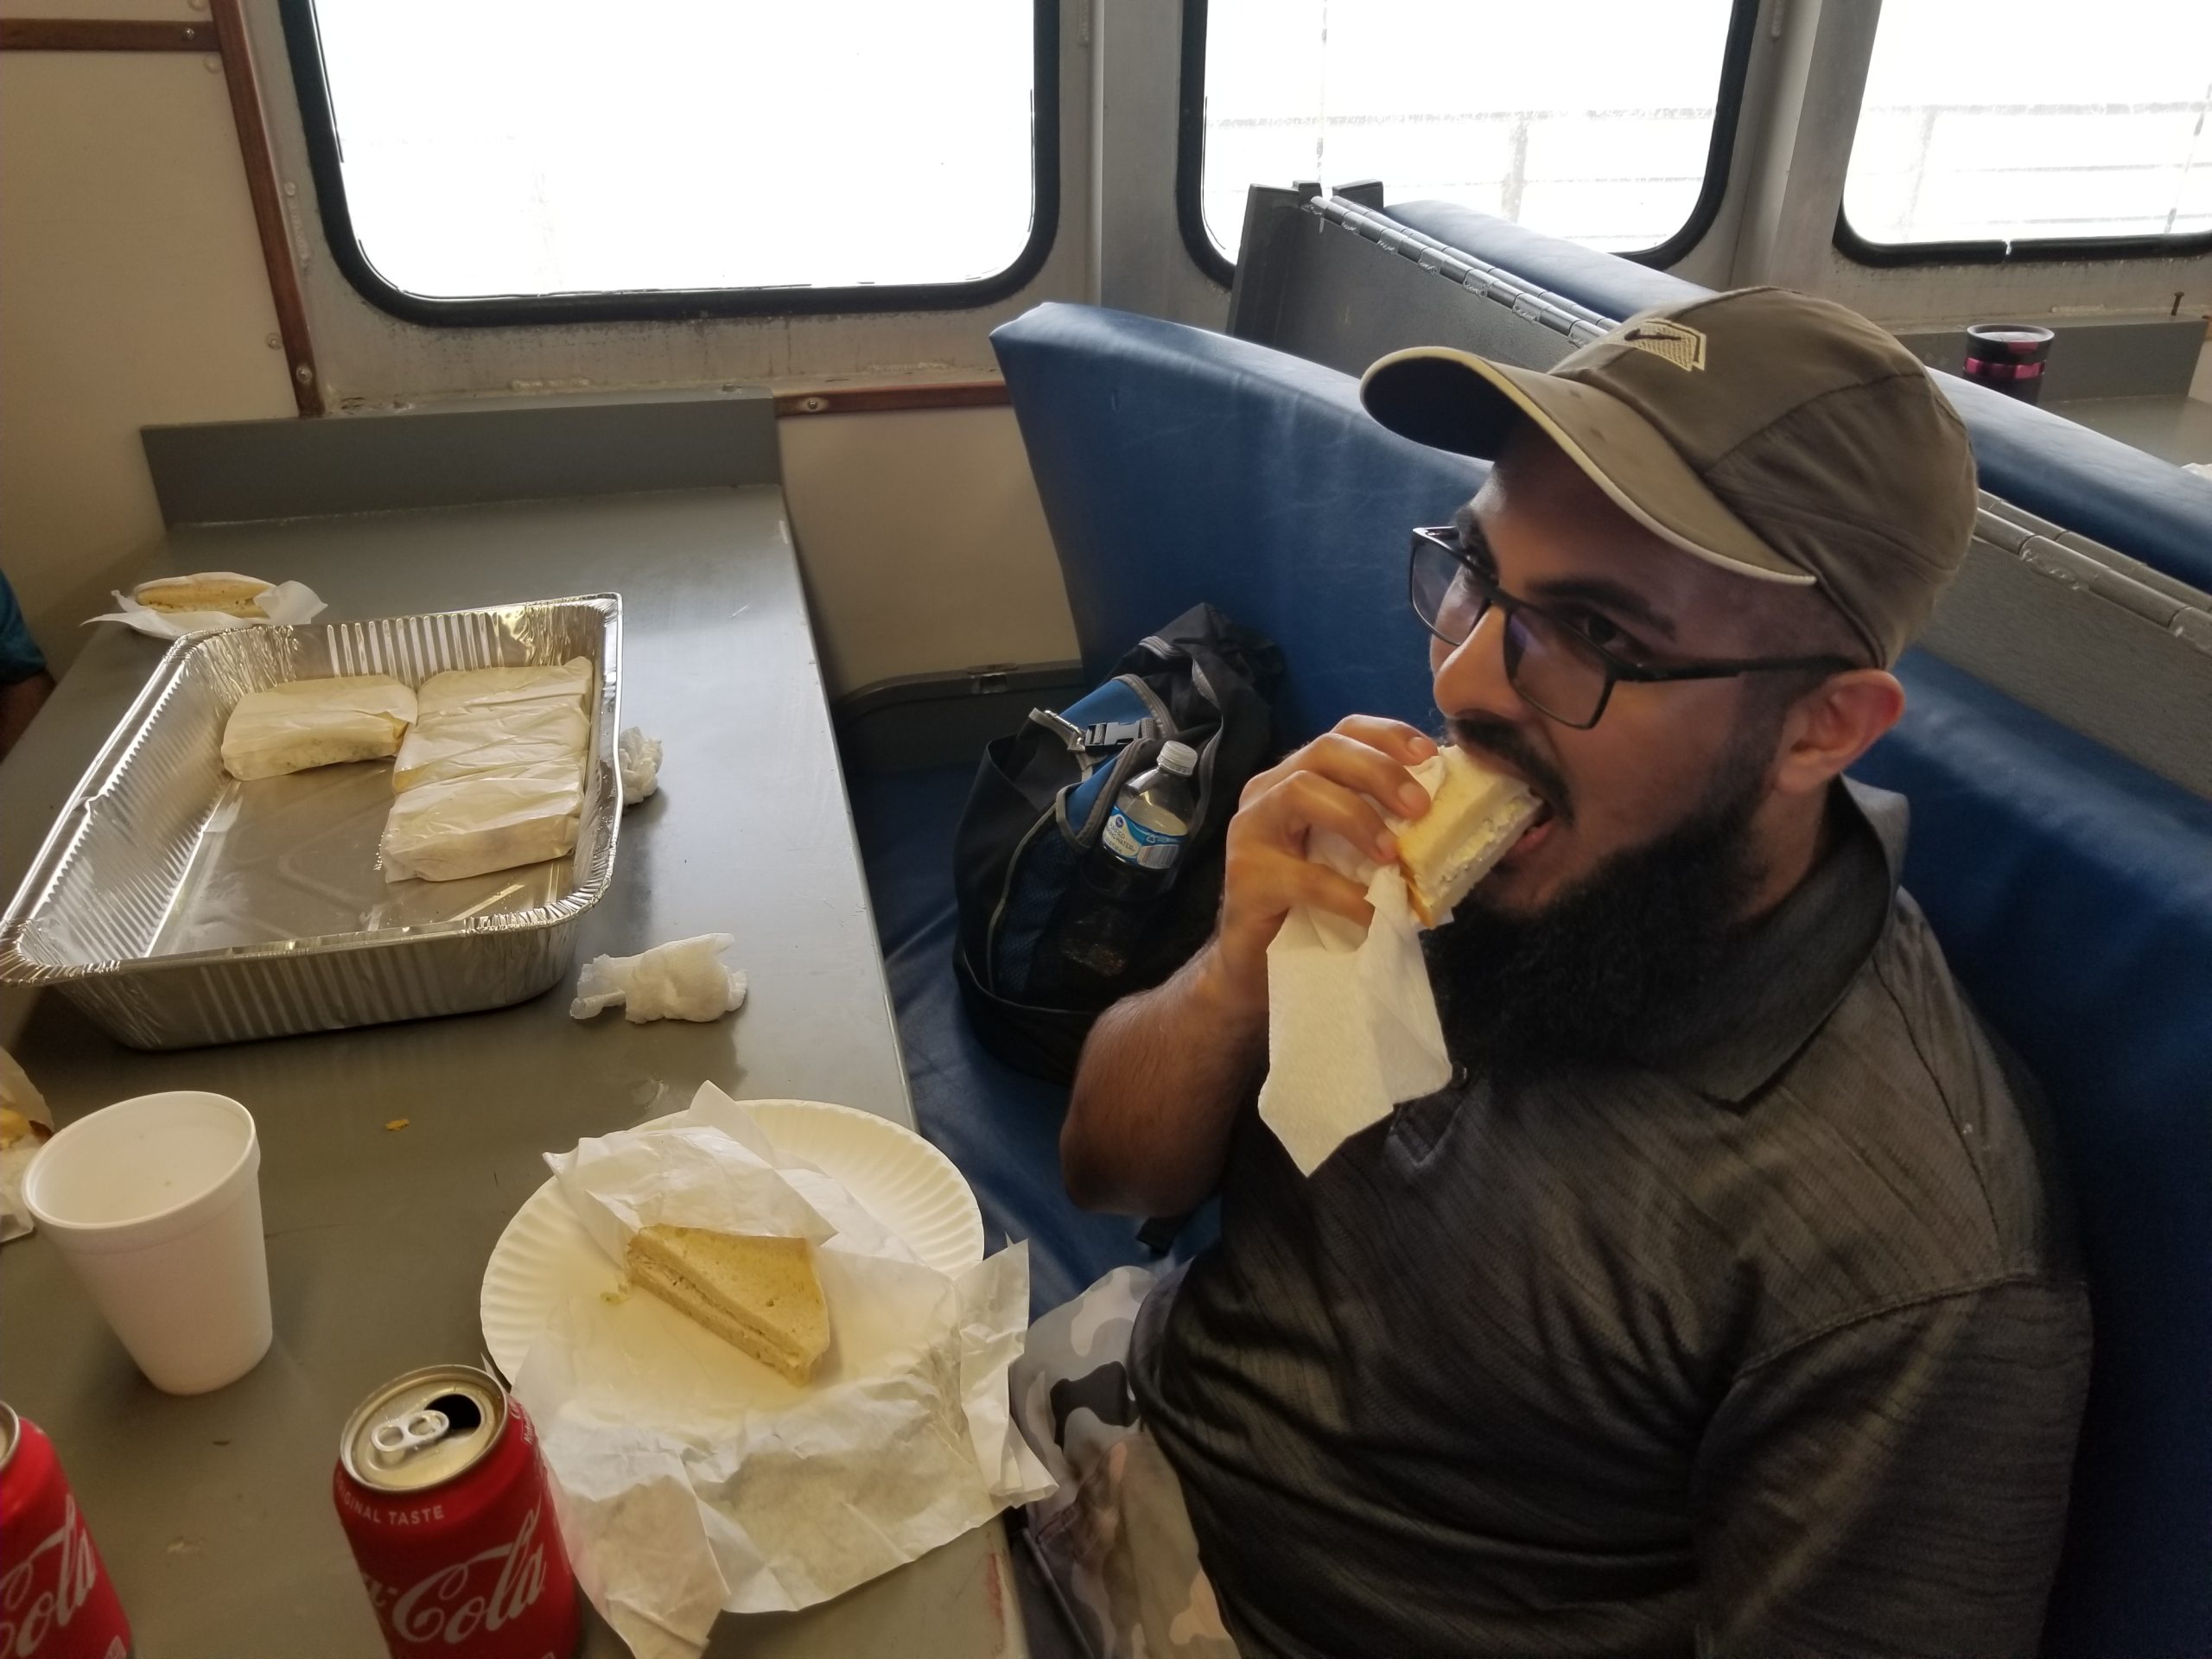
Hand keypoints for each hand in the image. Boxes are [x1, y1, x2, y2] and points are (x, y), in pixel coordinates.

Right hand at [1204, 715, 1436, 1016]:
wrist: (1257, 963)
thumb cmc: (1314, 903)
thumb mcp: (1352, 855)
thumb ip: (1384, 828)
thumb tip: (1451, 817)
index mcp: (1300, 777)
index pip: (1343, 732)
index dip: (1388, 735)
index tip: (1431, 755)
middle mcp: (1269, 792)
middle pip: (1324, 750)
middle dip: (1379, 771)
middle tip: (1420, 808)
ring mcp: (1251, 831)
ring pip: (1300, 791)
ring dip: (1357, 817)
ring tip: (1392, 855)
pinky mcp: (1246, 877)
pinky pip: (1300, 876)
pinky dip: (1344, 894)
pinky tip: (1371, 914)